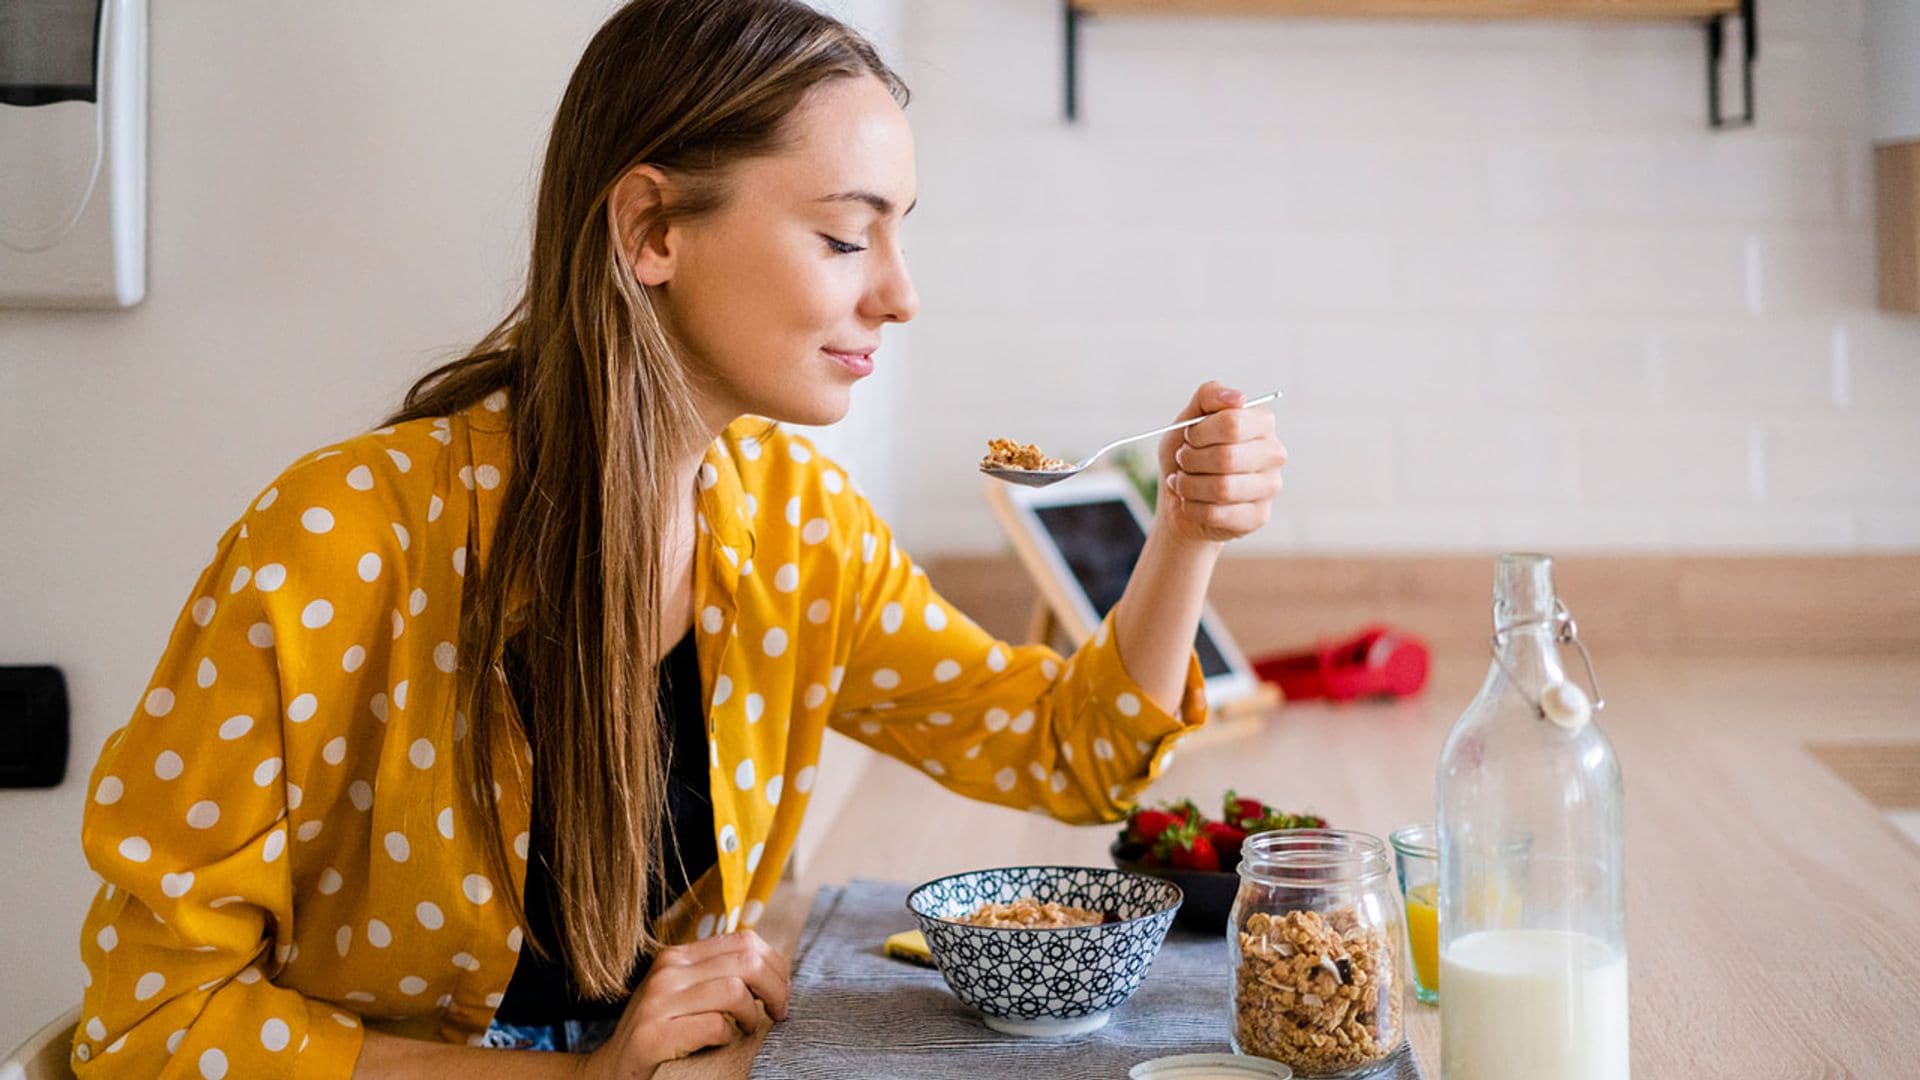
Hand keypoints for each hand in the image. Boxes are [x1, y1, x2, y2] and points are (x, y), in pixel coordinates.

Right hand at [576, 930, 790, 1079]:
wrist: (610, 1070)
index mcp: (678, 956)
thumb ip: (716, 975)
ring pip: (734, 992)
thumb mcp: (683, 993)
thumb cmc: (658, 1033)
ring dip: (753, 1016)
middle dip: (776, 989)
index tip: (780, 990)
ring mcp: (658, 1002)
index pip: (744, 941)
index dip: (775, 965)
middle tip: (779, 1012)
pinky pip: (714, 1026)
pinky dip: (728, 1037)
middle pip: (747, 962)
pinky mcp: (652, 1035)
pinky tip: (722, 1043)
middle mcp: (667, 971)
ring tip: (749, 1029)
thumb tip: (772, 968)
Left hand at [1155, 381, 1285, 544]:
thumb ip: (1210, 396)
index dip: (1199, 432)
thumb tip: (1238, 397)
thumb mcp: (1190, 418)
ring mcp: (1270, 487)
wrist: (1179, 494)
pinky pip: (1217, 514)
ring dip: (1188, 485)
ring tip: (1182, 482)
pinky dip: (1192, 508)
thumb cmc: (1189, 452)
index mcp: (1262, 423)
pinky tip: (1190, 502)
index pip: (1231, 423)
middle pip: (1226, 458)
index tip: (1189, 437)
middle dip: (1191, 460)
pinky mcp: (1258, 516)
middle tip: (1182, 461)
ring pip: (1222, 489)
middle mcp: (1273, 453)